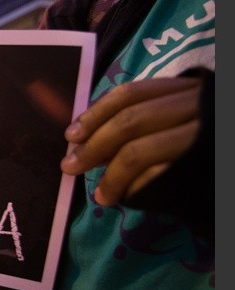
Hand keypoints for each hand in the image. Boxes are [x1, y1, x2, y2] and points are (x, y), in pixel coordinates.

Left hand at [60, 77, 201, 205]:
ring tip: (100, 195)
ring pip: (140, 151)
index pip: (131, 94)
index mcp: (188, 91)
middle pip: (130, 122)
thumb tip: (87, 143)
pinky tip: (123, 198)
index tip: (71, 135)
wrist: (228, 177)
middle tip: (70, 167)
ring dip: (111, 176)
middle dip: (93, 146)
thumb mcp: (181, 122)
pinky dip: (134, 188)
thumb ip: (144, 124)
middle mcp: (197, 108)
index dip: (96, 113)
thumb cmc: (207, 149)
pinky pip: (157, 175)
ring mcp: (202, 137)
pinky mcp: (204, 167)